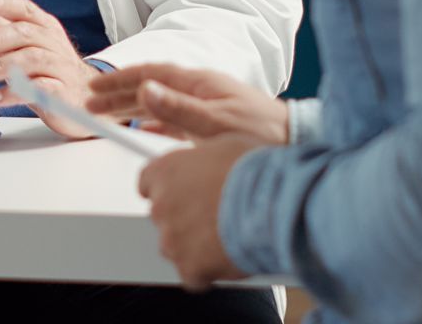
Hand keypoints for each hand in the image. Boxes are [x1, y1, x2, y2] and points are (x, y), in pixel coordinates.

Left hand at [0, 0, 96, 137]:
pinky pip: (40, 89)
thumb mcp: (14, 41)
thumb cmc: (44, 64)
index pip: (25, 8)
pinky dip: (15, 92)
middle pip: (23, 33)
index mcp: (41, 25)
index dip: (8, 3)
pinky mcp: (61, 92)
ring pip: (31, 59)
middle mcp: (51, 41)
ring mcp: (58, 66)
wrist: (82, 98)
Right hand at [87, 64, 287, 144]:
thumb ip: (178, 109)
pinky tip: (142, 129)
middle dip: (118, 93)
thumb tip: (146, 91)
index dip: (120, 80)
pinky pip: (171, 119)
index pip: (150, 74)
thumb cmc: (262, 133)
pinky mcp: (210, 124)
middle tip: (90, 103)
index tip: (95, 87)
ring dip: (131, 107)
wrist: (296, 145)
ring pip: (158, 102)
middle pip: (150, 87)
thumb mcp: (215, 123)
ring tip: (107, 114)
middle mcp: (200, 90)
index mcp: (199, 83)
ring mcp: (205, 105)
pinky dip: (151, 122)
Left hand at [138, 134, 260, 290]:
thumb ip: (204, 162)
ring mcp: (172, 239)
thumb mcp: (224, 147)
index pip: (148, 183)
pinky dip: (209, 272)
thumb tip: (212, 165)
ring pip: (176, 248)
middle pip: (164, 218)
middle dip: (185, 220)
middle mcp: (161, 205)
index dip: (170, 191)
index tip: (182, 195)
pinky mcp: (188, 267)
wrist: (273, 203)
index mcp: (165, 171)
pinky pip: (193, 275)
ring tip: (226, 238)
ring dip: (196, 247)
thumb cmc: (254, 171)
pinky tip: (229, 257)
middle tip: (214, 218)